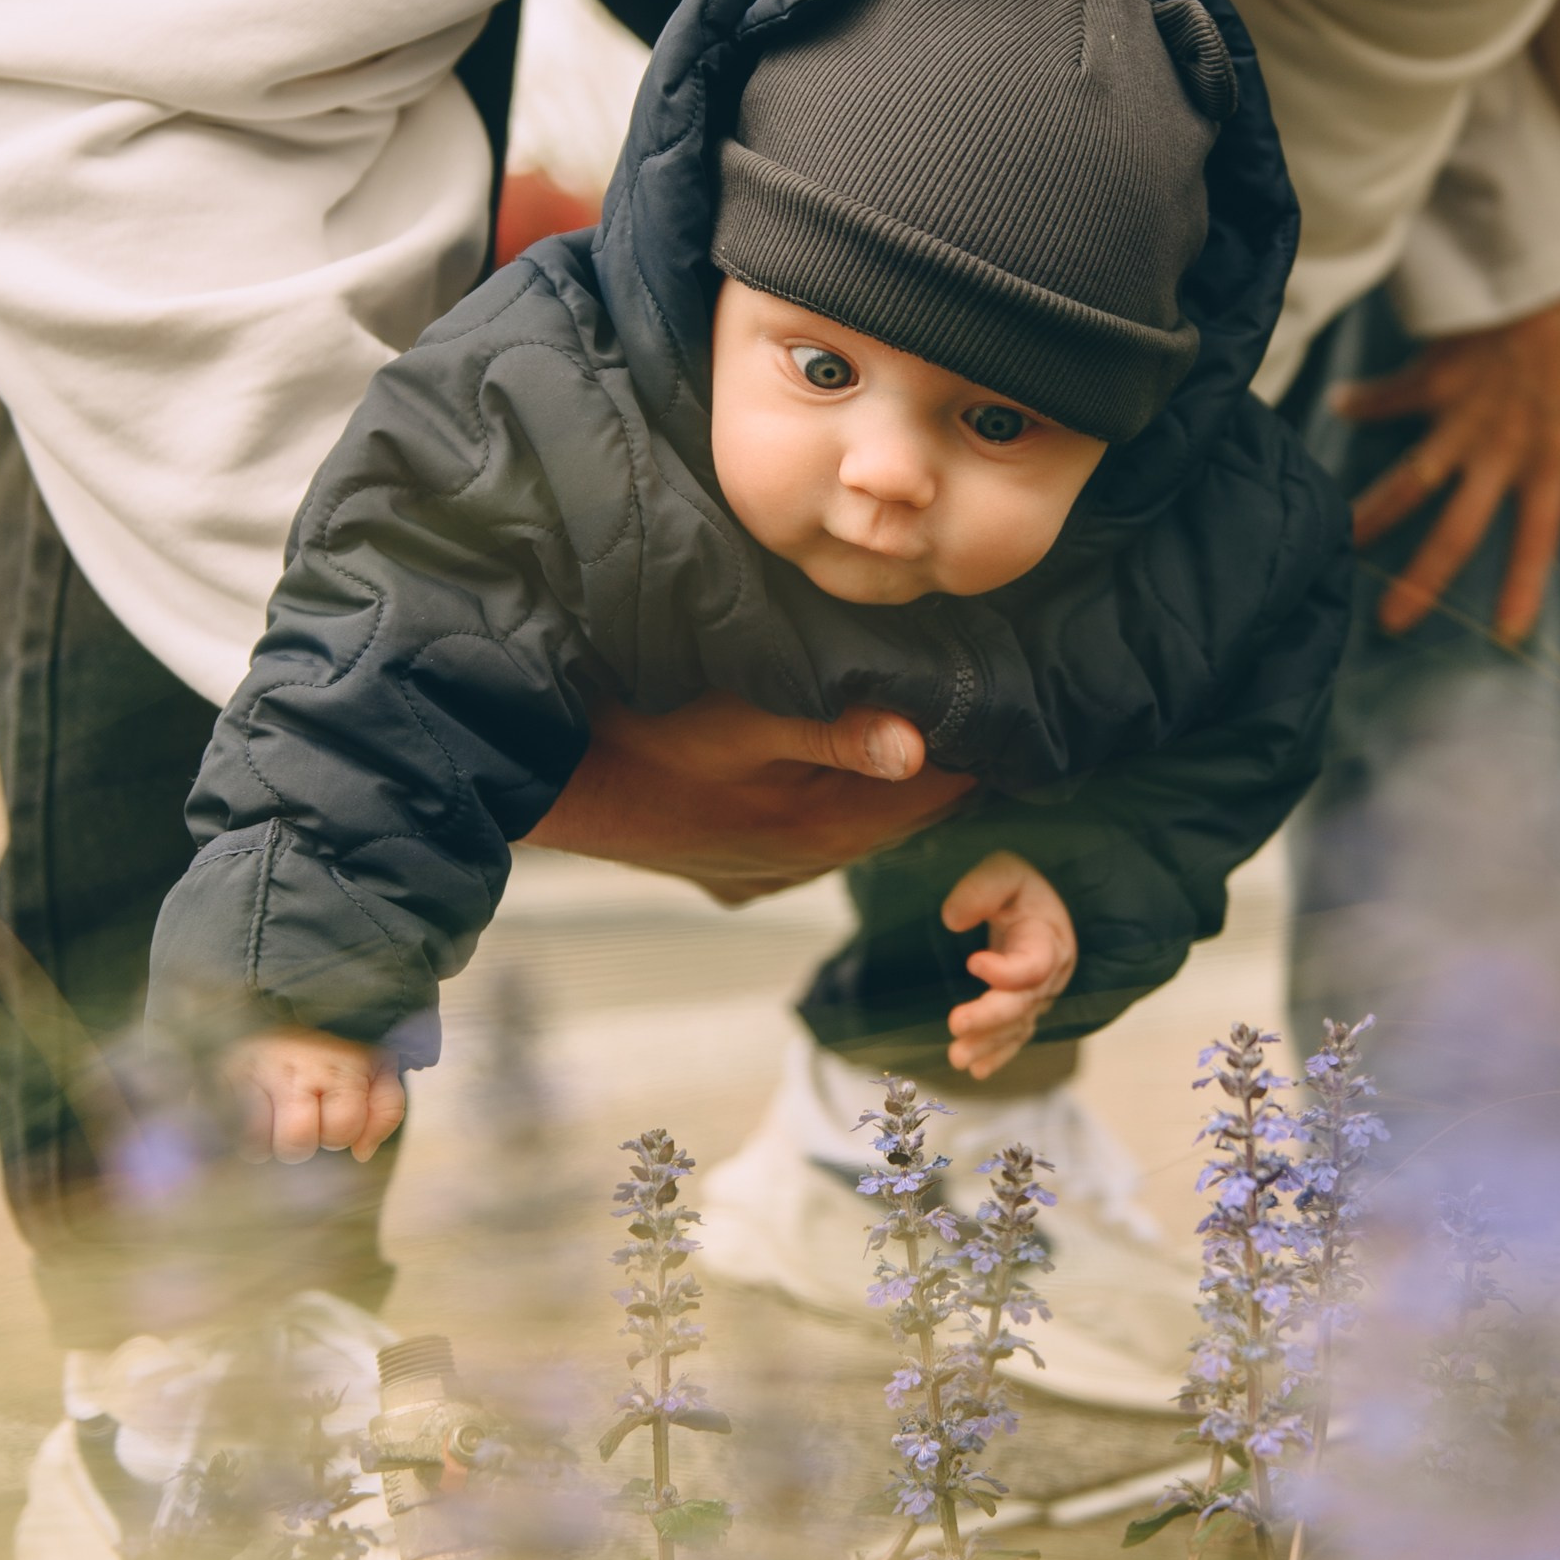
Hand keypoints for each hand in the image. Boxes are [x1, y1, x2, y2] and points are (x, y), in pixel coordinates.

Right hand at [225, 1025, 404, 1163]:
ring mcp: (253, 1070)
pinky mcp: (218, 1075)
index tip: (333, 1110)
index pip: (343, 1129)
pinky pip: (224, 1131)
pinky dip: (234, 1130)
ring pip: (256, 1144)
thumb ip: (386, 1109)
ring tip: (272, 1110)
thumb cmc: (332, 1046)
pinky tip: (246, 1108)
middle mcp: (296, 1065)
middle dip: (302, 1140)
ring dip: (264, 1139)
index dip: (340, 1132)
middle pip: (296, 1142)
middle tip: (300, 1111)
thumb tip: (362, 1153)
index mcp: (340, 1062)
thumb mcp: (376, 1066)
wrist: (282, 995)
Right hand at [525, 690, 975, 903]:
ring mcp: (773, 874)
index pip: (944, 789)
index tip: (1008, 688)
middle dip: (944, 754)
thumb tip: (921, 746)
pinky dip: (839, 796)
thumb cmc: (646, 735)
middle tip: (971, 686)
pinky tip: (831, 756)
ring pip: (865, 820)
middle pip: (911, 807)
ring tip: (912, 709)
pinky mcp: (741, 872)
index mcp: (829, 829)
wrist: (552, 780)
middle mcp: (811, 863)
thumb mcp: (743, 717)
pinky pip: (817, 832)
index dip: (980, 739)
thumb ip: (835, 730)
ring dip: (888, 776)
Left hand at [941, 852, 1076, 1079]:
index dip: (1006, 971)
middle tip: (956, 1023)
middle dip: (990, 1017)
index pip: (1034, 964)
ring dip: (988, 1043)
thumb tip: (952, 920)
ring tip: (957, 1057)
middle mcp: (1049, 973)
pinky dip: (998, 1053)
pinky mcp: (1025, 1005)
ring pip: (1018, 1025)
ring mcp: (1039, 994)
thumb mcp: (1005, 870)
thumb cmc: (1021, 884)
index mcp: (1048, 938)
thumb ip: (982, 888)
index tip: (973, 962)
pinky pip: (1016, 1034)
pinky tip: (977, 1068)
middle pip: (1023, 1002)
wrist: (1044, 898)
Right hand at [1334, 271, 1559, 641]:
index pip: (1537, 536)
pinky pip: (1390, 396)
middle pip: (1454, 531)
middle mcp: (1499, 451)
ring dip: (1372, 515)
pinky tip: (1340, 404)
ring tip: (1339, 539)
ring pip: (1407, 482)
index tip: (1505, 634)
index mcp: (1551, 457)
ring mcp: (1460, 420)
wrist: (1552, 271)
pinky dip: (1363, 401)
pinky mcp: (1433, 380)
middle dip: (1421, 581)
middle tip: (1390, 622)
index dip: (1520, 586)